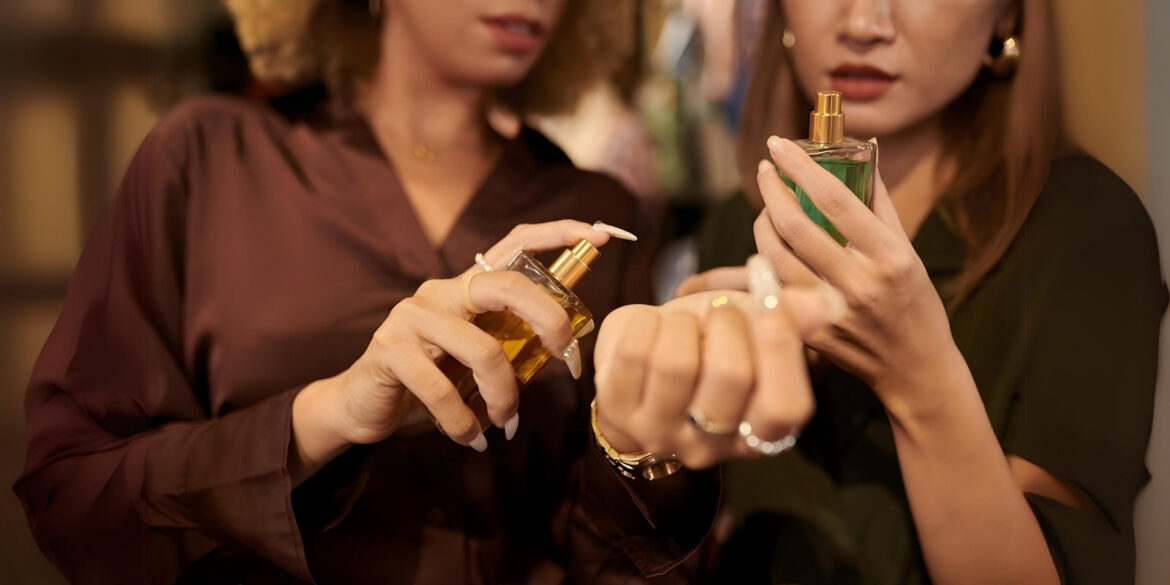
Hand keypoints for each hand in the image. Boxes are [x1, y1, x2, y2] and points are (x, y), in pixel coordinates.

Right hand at [291, 221, 634, 481]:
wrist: (363, 406)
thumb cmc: (431, 381)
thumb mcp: (477, 359)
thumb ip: (512, 344)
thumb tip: (565, 348)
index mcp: (467, 288)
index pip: (513, 245)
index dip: (556, 234)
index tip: (599, 232)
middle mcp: (441, 291)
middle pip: (506, 285)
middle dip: (549, 319)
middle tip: (568, 357)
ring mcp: (413, 317)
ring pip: (483, 350)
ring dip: (505, 396)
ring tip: (506, 422)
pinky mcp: (390, 351)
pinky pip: (442, 390)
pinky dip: (463, 422)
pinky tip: (470, 438)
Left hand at [592, 257, 843, 469]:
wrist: (643, 363)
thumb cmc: (709, 346)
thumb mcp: (752, 330)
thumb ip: (790, 318)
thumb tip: (826, 302)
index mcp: (758, 435)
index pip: (785, 406)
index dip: (781, 345)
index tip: (770, 300)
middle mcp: (710, 446)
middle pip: (730, 375)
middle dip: (727, 323)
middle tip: (720, 314)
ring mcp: (659, 433)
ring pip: (676, 363)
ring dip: (682, 323)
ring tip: (684, 324)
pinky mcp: (615, 410)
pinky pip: (632, 353)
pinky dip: (644, 322)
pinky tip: (650, 328)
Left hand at [755, 136, 961, 415]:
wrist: (915, 369)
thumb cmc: (914, 300)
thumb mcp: (907, 250)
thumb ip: (880, 201)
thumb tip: (862, 150)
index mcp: (889, 256)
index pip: (835, 200)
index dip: (801, 167)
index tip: (779, 144)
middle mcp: (860, 283)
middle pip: (797, 226)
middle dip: (772, 191)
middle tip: (765, 170)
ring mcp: (832, 311)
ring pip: (777, 257)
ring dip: (763, 225)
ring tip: (766, 208)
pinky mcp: (812, 334)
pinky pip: (776, 288)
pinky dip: (765, 262)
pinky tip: (767, 248)